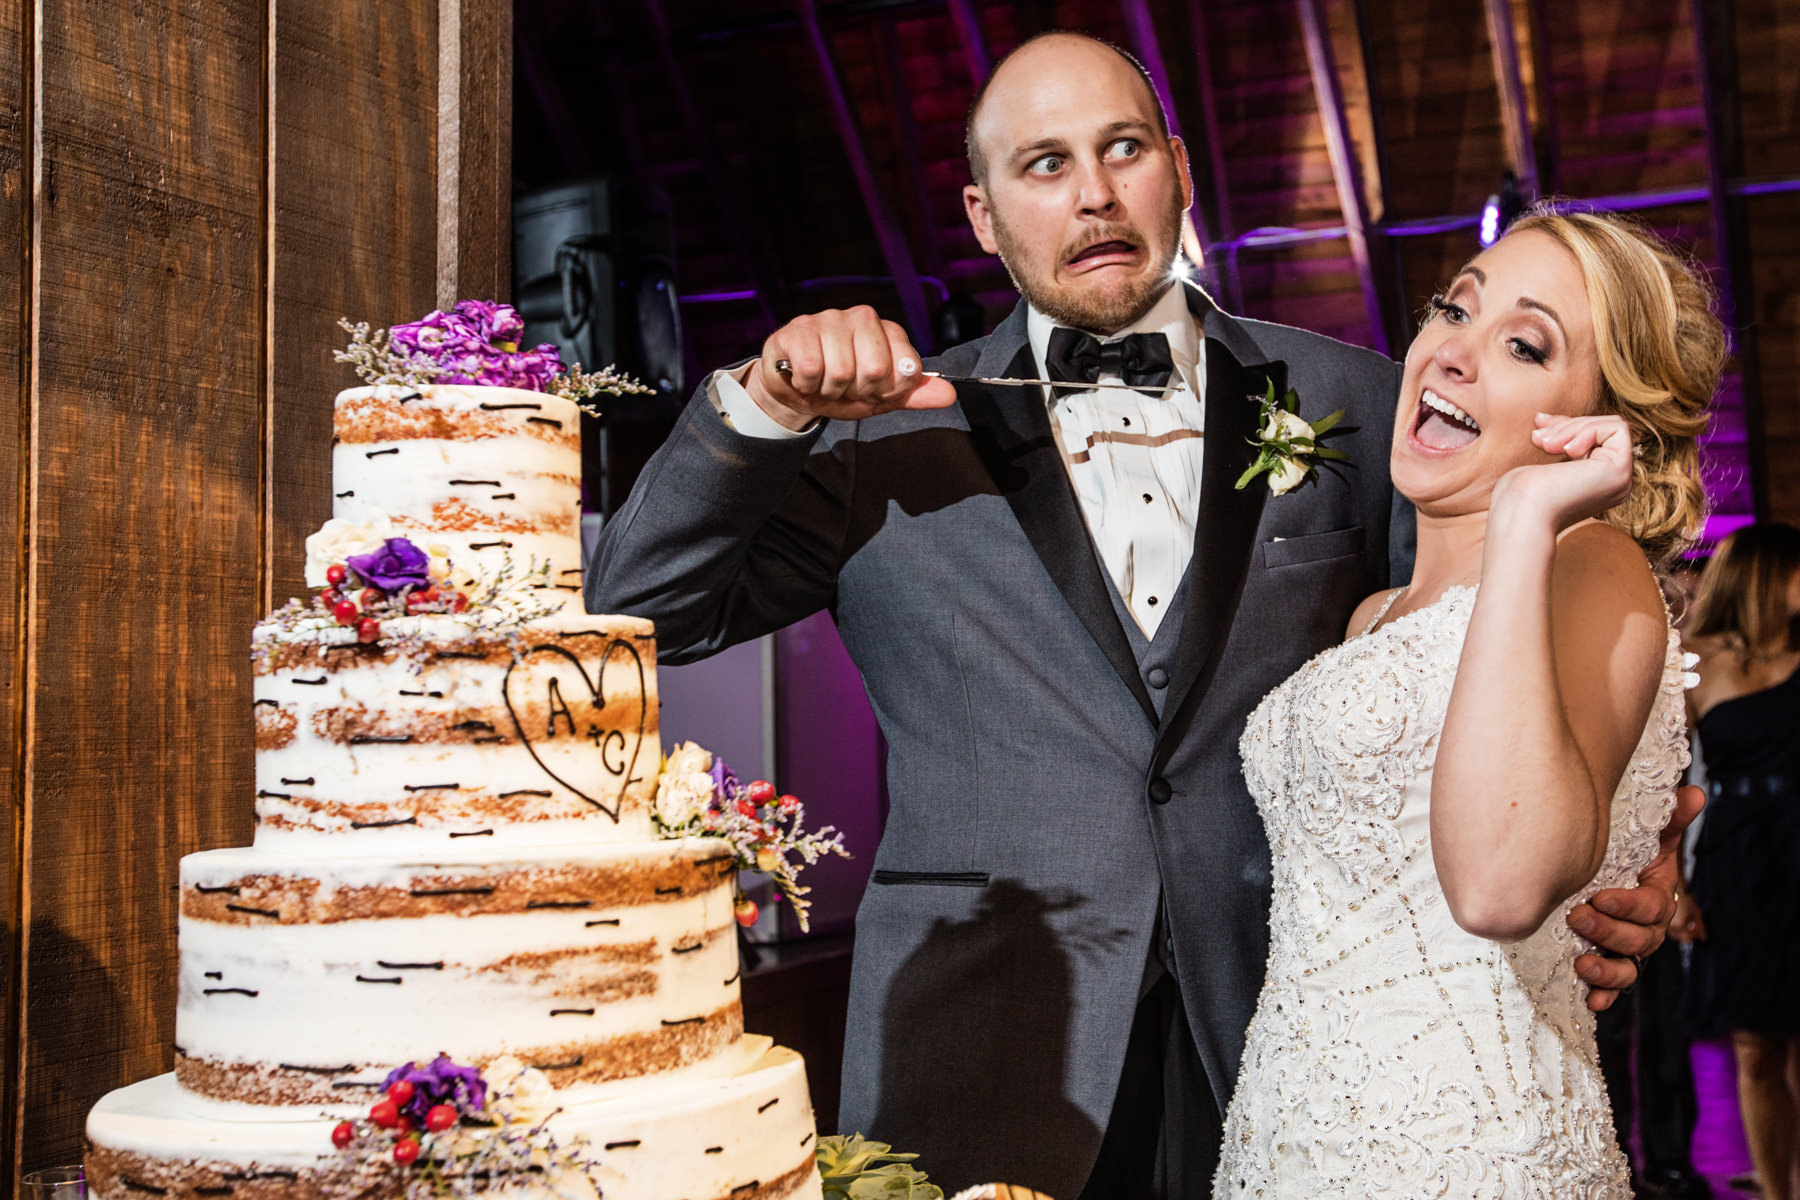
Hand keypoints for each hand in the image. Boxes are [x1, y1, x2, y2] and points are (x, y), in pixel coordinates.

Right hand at [743, 306, 957, 430]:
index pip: (907, 368)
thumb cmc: (841, 390)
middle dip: (858, 392)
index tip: (874, 391)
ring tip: (823, 384)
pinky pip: (811, 368)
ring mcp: (829, 320)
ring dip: (829, 391)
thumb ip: (913, 394)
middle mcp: (862, 318)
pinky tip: (804, 378)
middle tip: (845, 389)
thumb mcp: (880, 397)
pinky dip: (806, 385)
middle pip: (874, 370)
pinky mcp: (798, 330)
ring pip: (841, 371)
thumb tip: (949, 394)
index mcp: (887, 331)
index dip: (888, 391)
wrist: (795, 391)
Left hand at [1493, 414, 1635, 536]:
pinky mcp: (1621, 471)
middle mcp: (1614, 483)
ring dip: (1573, 427)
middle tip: (1538, 438)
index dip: (1566, 425)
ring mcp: (1620, 479)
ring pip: (1612, 426)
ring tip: (1546, 445)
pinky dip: (1588, 430)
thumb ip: (1550, 441)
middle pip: (1603, 429)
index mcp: (1596, 484)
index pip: (1593, 437)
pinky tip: (1566, 451)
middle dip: (1567, 425)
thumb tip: (1544, 417)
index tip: (1538, 428)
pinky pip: (1617, 428)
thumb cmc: (1518, 495)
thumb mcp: (1534, 463)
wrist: (1521, 513)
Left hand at [1567, 783, 1703, 1009]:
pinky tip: (1590, 1001)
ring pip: (1627, 969)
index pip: (1651, 907)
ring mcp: (1626, 950)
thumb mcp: (1646, 835)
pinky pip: (1612, 989)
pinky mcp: (1606, 964)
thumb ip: (1667, 819)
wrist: (1598, 872)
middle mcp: (1645, 929)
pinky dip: (1604, 997)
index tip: (1600, 896)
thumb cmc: (1626, 853)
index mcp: (1656, 898)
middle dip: (1608, 932)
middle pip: (1637, 940)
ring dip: (1607, 971)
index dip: (1629, 906)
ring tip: (1582, 963)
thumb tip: (1693, 793)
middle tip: (1577, 917)